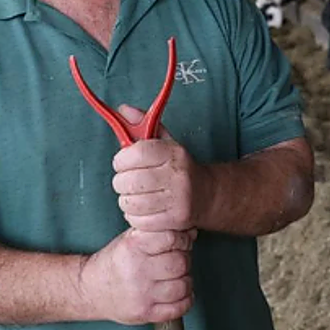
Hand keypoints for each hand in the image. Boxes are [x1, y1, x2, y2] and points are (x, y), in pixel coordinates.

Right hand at [80, 227, 195, 323]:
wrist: (90, 289)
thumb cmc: (115, 262)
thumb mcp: (130, 238)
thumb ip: (159, 233)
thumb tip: (191, 232)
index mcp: (133, 246)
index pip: (171, 238)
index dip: (182, 240)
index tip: (180, 243)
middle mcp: (136, 270)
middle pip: (180, 263)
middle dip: (184, 260)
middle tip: (176, 261)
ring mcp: (141, 294)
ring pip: (183, 285)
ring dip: (185, 281)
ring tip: (175, 278)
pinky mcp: (145, 313)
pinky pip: (179, 308)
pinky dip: (185, 300)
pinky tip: (177, 293)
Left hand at [111, 104, 207, 231]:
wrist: (208, 194)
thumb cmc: (178, 167)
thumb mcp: (165, 142)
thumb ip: (143, 125)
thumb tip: (123, 108)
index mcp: (173, 152)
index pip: (135, 153)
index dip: (121, 159)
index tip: (123, 162)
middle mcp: (178, 175)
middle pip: (128, 181)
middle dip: (121, 182)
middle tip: (128, 181)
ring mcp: (178, 199)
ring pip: (130, 203)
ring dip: (127, 200)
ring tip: (136, 195)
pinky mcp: (175, 220)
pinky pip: (139, 221)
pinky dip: (134, 216)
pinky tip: (143, 209)